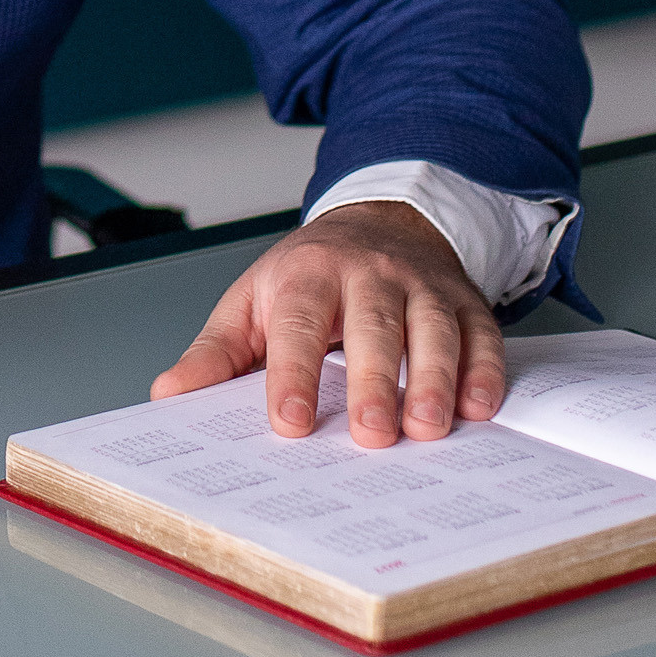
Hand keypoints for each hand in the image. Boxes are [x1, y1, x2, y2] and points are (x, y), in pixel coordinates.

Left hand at [149, 200, 504, 448]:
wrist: (379, 221)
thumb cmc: (309, 276)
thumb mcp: (253, 302)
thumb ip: (216, 354)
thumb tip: (169, 395)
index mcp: (307, 275)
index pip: (298, 325)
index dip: (293, 374)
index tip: (289, 422)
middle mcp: (368, 274)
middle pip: (372, 326)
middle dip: (373, 381)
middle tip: (372, 435)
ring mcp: (421, 286)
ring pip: (432, 329)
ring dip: (434, 380)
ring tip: (427, 428)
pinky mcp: (465, 302)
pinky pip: (481, 333)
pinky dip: (485, 370)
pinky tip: (480, 407)